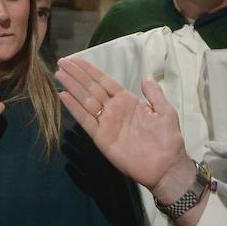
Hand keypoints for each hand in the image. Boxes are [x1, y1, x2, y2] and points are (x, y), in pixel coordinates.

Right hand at [56, 56, 188, 190]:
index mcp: (127, 101)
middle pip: (91, 87)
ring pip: (85, 100)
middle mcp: (113, 109)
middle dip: (76, 75)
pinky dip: (74, 108)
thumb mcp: (165, 111)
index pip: (104, 81)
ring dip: (72, 87)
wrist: (166, 166)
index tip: (75, 59)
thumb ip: (154, 94)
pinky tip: (63, 96)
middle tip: (61, 62)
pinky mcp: (101, 137)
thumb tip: (145, 77)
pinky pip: (85, 120)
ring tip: (59, 74)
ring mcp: (106, 123)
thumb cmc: (167, 139)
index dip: (89, 70)